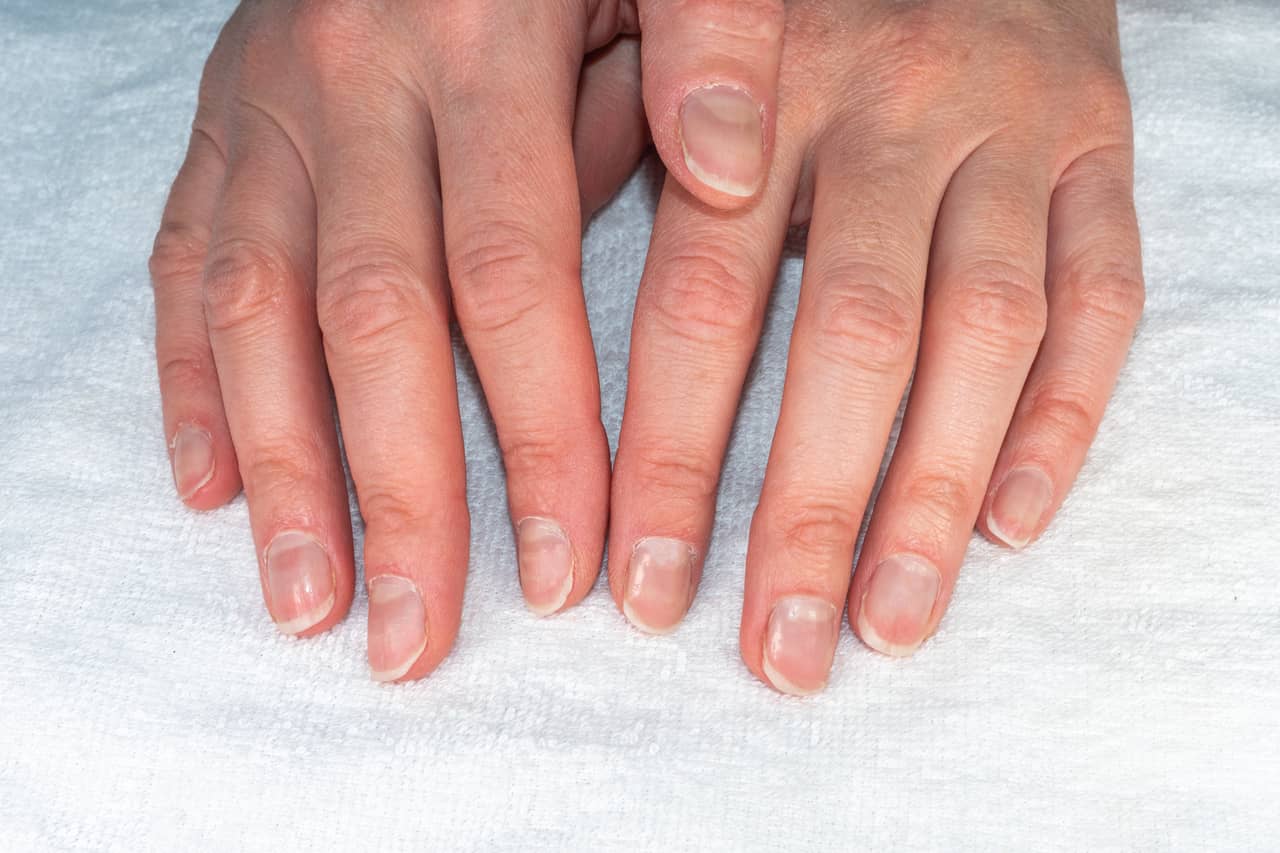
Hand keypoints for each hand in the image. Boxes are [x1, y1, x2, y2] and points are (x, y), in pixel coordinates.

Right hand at [149, 0, 786, 681]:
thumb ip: (708, 39)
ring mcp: (265, 105)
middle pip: (374, 319)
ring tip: (312, 605)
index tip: (569, 564)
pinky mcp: (213, 124)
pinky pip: (181, 262)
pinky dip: (189, 380)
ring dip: (283, 471)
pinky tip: (212, 488)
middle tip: (420, 638)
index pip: (510, 272)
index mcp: (478, 36)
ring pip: (255, 310)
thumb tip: (727, 165)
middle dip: (401, 493)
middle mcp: (352, 79)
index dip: (541, 429)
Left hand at [607, 0, 1144, 692]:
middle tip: (776, 653)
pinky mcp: (1105, 142)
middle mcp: (893, 104)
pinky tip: (1008, 525)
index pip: (700, 302)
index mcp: (761, 86)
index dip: (669, 460)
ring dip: (935, 497)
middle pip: (852, 340)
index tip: (636, 587)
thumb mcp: (676, 29)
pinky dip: (1066, 417)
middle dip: (808, 514)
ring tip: (888, 626)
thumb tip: (535, 301)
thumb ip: (612, 143)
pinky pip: (1105, 294)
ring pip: (985, 335)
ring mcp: (1013, 124)